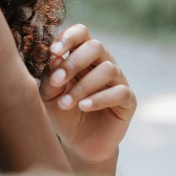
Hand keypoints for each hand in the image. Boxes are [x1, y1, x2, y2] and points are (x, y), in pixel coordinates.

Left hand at [39, 24, 136, 162]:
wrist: (78, 143)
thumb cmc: (62, 112)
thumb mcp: (48, 95)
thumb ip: (49, 77)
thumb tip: (55, 59)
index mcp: (82, 55)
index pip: (82, 33)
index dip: (69, 37)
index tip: (53, 52)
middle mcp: (102, 63)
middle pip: (96, 46)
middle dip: (74, 62)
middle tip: (57, 81)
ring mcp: (117, 80)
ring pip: (107, 69)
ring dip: (82, 86)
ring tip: (65, 103)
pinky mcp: (128, 100)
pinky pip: (119, 92)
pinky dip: (99, 98)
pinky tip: (83, 106)